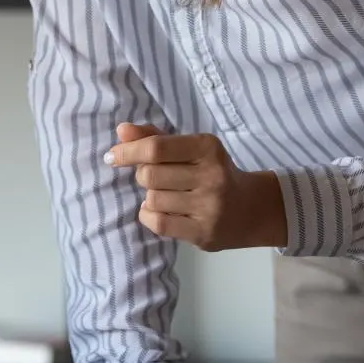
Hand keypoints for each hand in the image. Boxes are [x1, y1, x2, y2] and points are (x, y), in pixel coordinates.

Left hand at [107, 124, 287, 250]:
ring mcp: (210, 206)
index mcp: (208, 147)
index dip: (128, 151)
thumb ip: (156, 138)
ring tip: (166, 195)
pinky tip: (159, 211)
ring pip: (153, 199)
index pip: (157, 147)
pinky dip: (149, 215)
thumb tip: (122, 130)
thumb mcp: (191, 149)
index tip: (112, 156)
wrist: (252, 209)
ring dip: (150, 197)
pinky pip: (159, 223)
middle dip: (143, 175)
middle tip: (155, 178)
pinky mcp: (204, 232)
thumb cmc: (213, 173)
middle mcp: (212, 175)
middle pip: (150, 174)